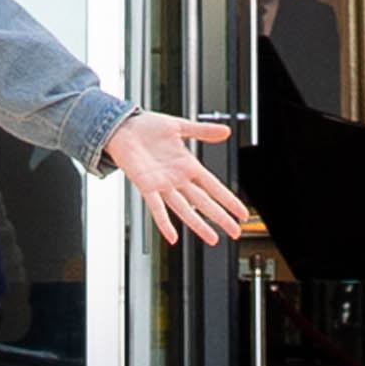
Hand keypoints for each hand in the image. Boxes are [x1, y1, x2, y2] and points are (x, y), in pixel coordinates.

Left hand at [108, 112, 250, 245]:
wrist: (122, 127)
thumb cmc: (147, 127)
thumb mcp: (179, 126)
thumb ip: (203, 131)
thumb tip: (226, 131)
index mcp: (187, 165)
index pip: (214, 186)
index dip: (228, 200)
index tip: (242, 212)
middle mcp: (177, 179)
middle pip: (204, 202)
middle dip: (220, 217)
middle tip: (235, 231)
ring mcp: (162, 185)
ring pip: (185, 209)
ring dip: (199, 225)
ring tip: (213, 239)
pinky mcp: (146, 186)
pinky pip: (156, 208)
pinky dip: (164, 223)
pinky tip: (172, 236)